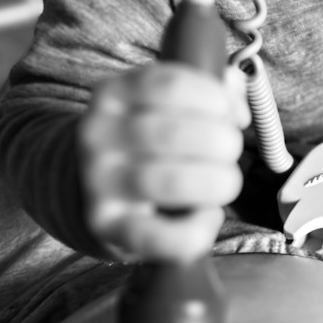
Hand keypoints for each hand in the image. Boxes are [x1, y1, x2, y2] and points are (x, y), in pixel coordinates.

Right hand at [79, 64, 249, 261]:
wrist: (85, 184)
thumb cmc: (145, 141)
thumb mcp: (164, 104)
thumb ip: (210, 94)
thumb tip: (237, 112)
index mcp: (114, 93)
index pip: (172, 87)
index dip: (216, 101)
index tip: (228, 116)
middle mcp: (99, 135)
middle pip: (175, 134)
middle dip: (223, 144)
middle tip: (228, 153)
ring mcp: (99, 182)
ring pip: (171, 181)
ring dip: (217, 183)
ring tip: (223, 183)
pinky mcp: (106, 226)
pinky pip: (159, 236)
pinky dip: (198, 229)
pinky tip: (208, 216)